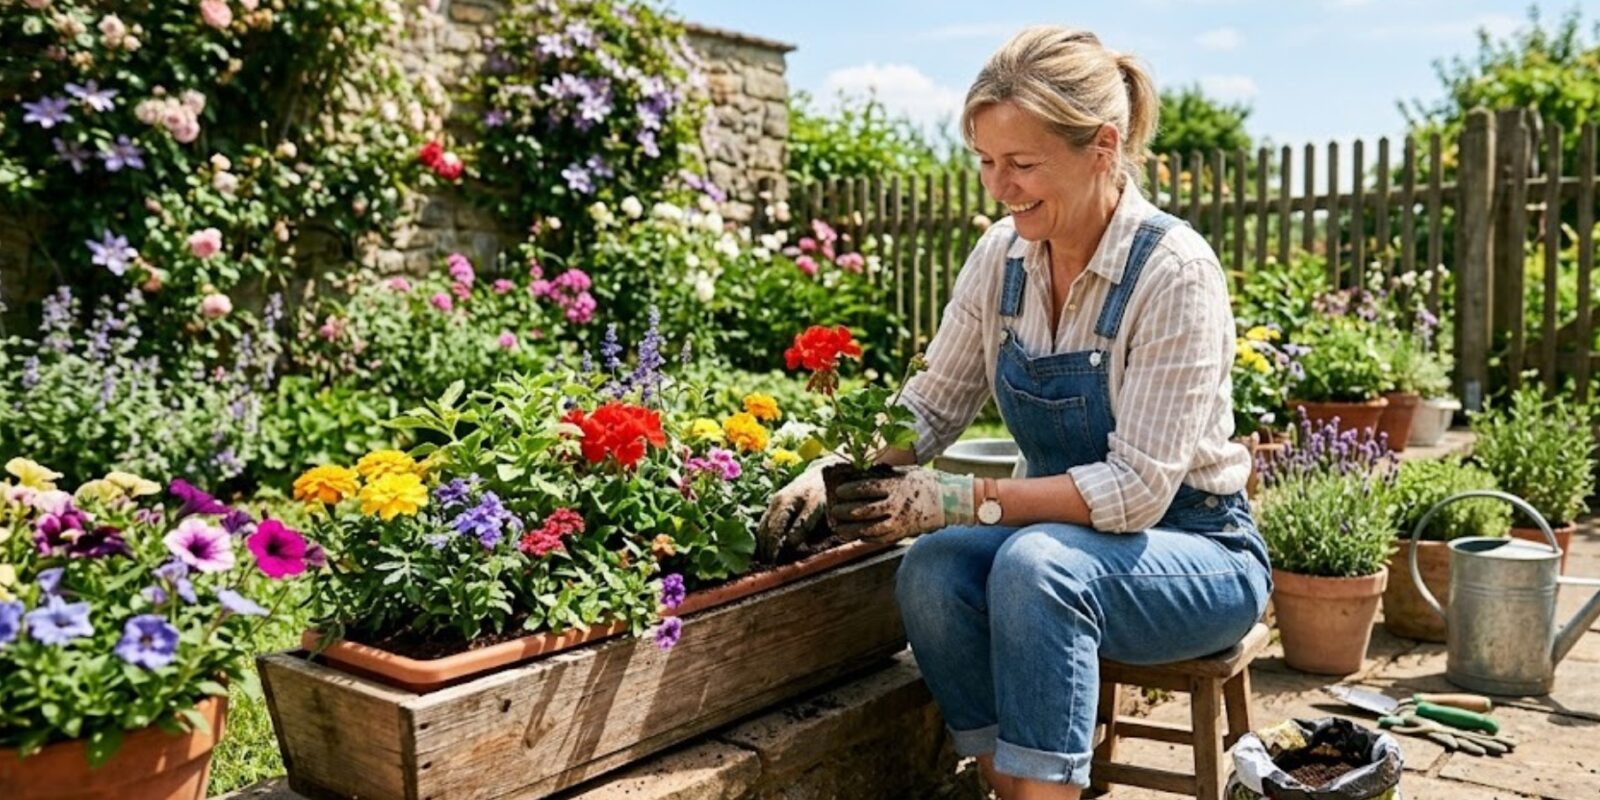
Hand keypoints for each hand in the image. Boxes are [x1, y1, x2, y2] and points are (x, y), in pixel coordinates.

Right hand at [756, 456, 840, 561]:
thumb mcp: (815, 508)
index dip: (773, 548)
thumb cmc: (821, 492)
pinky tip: (767, 547)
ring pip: (762, 527)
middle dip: (766, 549)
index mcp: (784, 503)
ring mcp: (773, 504)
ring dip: (763, 544)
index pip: (774, 531)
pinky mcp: (773, 506)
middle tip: (768, 566)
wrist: (819, 474)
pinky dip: (763, 537)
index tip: (773, 563)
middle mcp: (774, 503)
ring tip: (766, 560)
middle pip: (765, 530)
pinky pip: (764, 523)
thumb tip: (787, 544)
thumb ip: (802, 526)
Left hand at [827, 466, 974, 542]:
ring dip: (852, 530)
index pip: (866, 489)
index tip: (839, 491)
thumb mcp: (906, 473)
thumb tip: (863, 473)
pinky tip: (857, 536)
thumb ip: (886, 475)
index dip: (850, 491)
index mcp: (896, 487)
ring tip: (840, 528)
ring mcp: (900, 522)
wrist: (950, 501)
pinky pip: (881, 538)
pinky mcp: (903, 533)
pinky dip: (866, 538)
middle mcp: (896, 505)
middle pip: (864, 511)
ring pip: (870, 529)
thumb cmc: (927, 483)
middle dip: (846, 512)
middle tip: (834, 511)